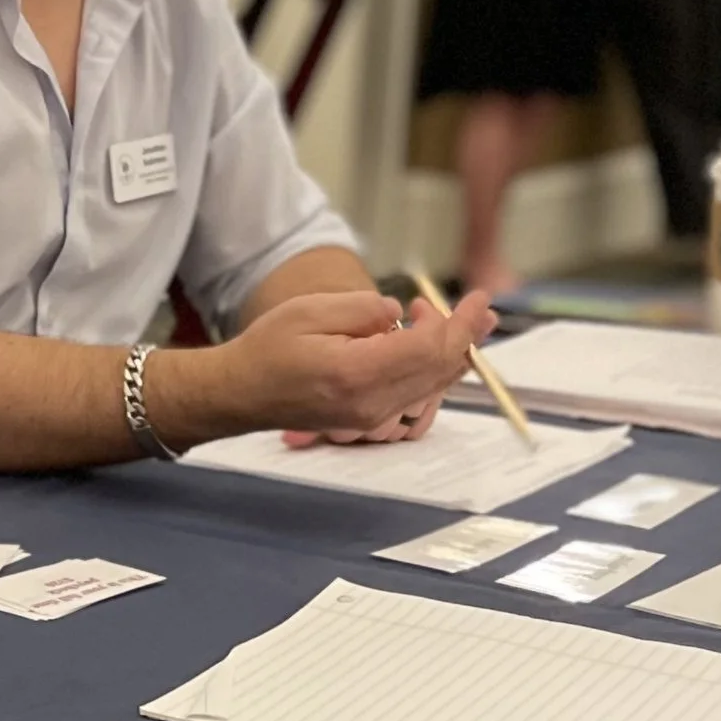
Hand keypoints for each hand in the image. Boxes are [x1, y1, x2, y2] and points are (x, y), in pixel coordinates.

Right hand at [184, 286, 494, 445]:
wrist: (240, 394)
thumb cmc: (268, 348)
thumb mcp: (311, 310)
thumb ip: (364, 309)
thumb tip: (400, 314)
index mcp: (357, 374)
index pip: (431, 350)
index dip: (463, 323)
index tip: (480, 299)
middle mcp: (371, 404)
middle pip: (441, 371)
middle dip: (466, 336)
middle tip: (476, 306)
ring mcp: (371, 418)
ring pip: (434, 386)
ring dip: (450, 352)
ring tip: (447, 319)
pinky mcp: (369, 421)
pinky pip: (417, 395)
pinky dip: (431, 369)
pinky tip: (425, 344)